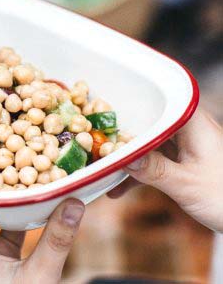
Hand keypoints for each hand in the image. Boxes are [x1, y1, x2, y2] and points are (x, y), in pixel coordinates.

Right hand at [109, 108, 222, 231]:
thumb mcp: (186, 184)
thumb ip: (152, 169)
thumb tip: (120, 156)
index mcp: (192, 123)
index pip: (157, 100)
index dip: (130, 103)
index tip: (104, 110)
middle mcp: (188, 129)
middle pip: (148, 122)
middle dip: (122, 134)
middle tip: (96, 141)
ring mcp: (186, 145)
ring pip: (149, 143)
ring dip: (128, 158)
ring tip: (104, 168)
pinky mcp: (184, 162)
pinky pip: (154, 160)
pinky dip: (139, 173)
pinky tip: (118, 189)